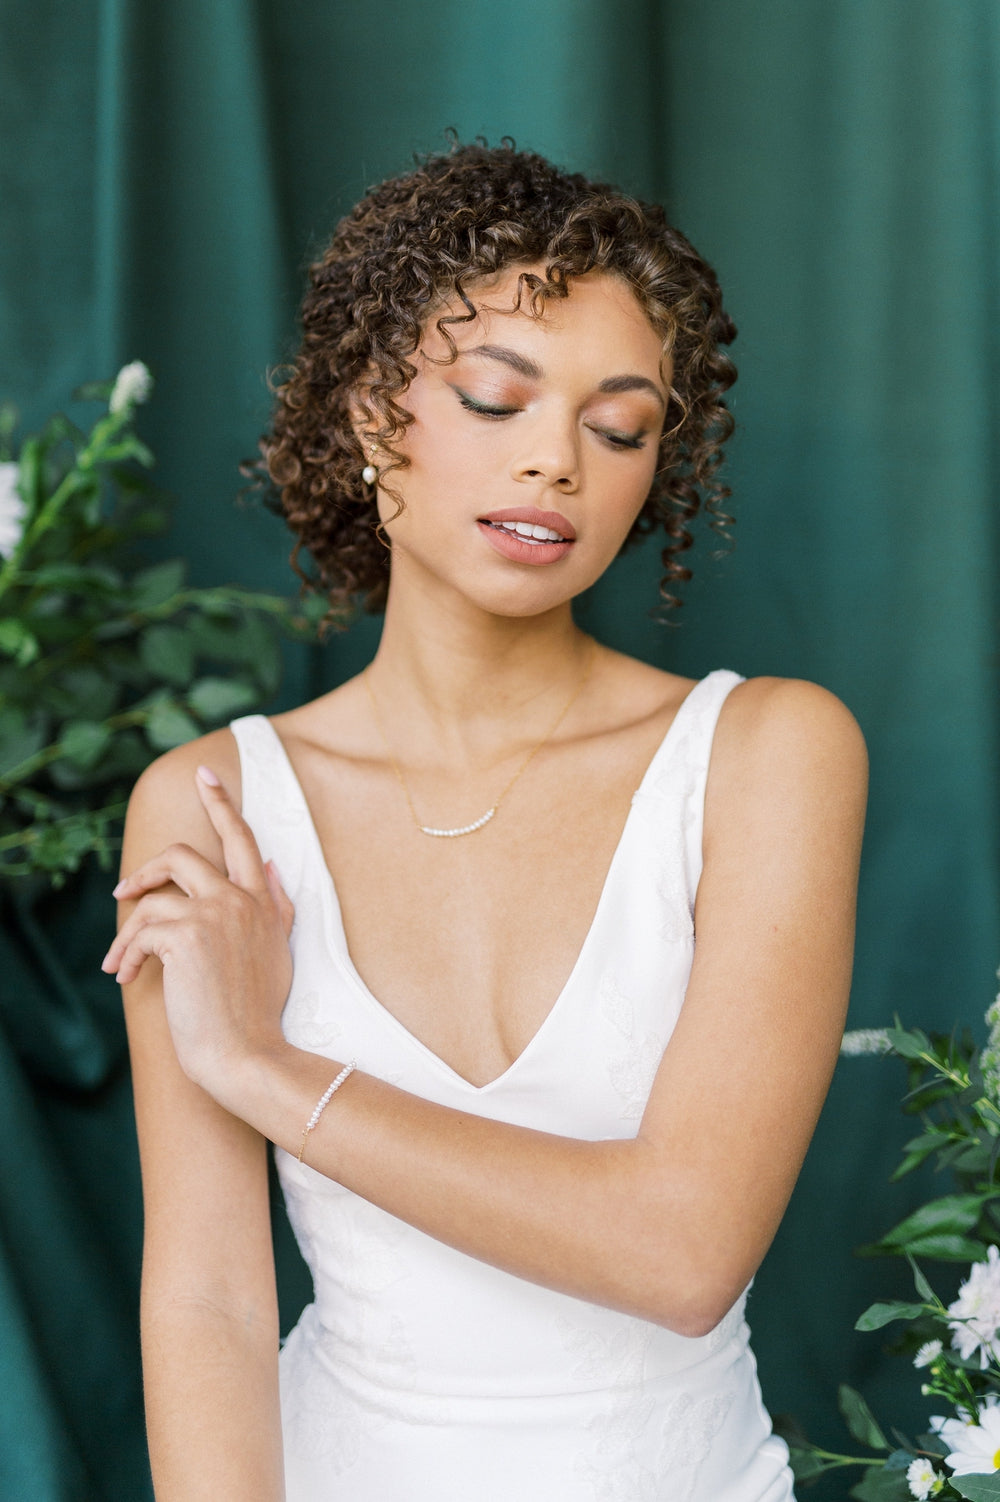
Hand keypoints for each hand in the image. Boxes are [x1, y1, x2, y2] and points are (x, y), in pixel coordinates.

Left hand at [103, 765, 294, 1099]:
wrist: (248, 1053)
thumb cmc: (259, 1014)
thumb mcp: (279, 952)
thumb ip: (278, 905)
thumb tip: (271, 865)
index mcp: (264, 903)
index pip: (243, 839)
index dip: (221, 803)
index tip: (204, 774)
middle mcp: (241, 900)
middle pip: (184, 856)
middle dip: (147, 870)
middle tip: (124, 892)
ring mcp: (215, 915)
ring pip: (154, 896)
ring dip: (127, 930)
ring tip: (121, 961)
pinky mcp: (185, 936)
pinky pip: (141, 929)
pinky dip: (126, 954)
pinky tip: (126, 978)